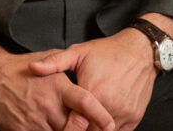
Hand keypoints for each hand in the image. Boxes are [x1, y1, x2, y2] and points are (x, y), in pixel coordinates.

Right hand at [0, 39, 114, 130]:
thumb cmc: (22, 67)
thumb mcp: (48, 60)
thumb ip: (67, 70)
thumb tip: (88, 75)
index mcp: (57, 86)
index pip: (84, 102)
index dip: (99, 115)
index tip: (110, 123)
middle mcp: (48, 105)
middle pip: (73, 127)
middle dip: (82, 129)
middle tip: (89, 128)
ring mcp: (34, 121)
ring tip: (67, 125)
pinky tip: (48, 127)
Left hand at [29, 29, 157, 130]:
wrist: (139, 50)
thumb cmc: (108, 51)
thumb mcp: (79, 52)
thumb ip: (54, 63)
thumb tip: (33, 68)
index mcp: (92, 93)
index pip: (73, 126)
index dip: (64, 130)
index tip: (56, 128)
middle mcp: (108, 106)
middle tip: (72, 125)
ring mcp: (122, 114)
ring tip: (85, 124)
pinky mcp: (134, 118)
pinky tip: (99, 124)